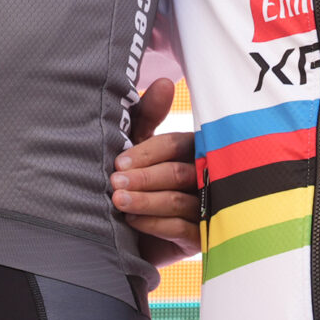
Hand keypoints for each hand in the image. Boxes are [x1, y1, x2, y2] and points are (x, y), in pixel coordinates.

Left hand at [112, 78, 200, 263]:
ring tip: (118, 202)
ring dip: (145, 201)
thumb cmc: (139, 184)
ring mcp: (205, 209)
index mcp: (191, 151)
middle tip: (114, 183)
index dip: (146, 153)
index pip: (175, 145)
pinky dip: (155, 224)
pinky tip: (133, 221)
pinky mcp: (202, 238)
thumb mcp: (138, 149)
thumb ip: (147, 118)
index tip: (119, 163)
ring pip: (178, 201)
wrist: (134, 238)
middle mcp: (204, 178)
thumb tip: (165, 81)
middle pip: (177, 173)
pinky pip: (182, 229)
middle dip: (143, 177)